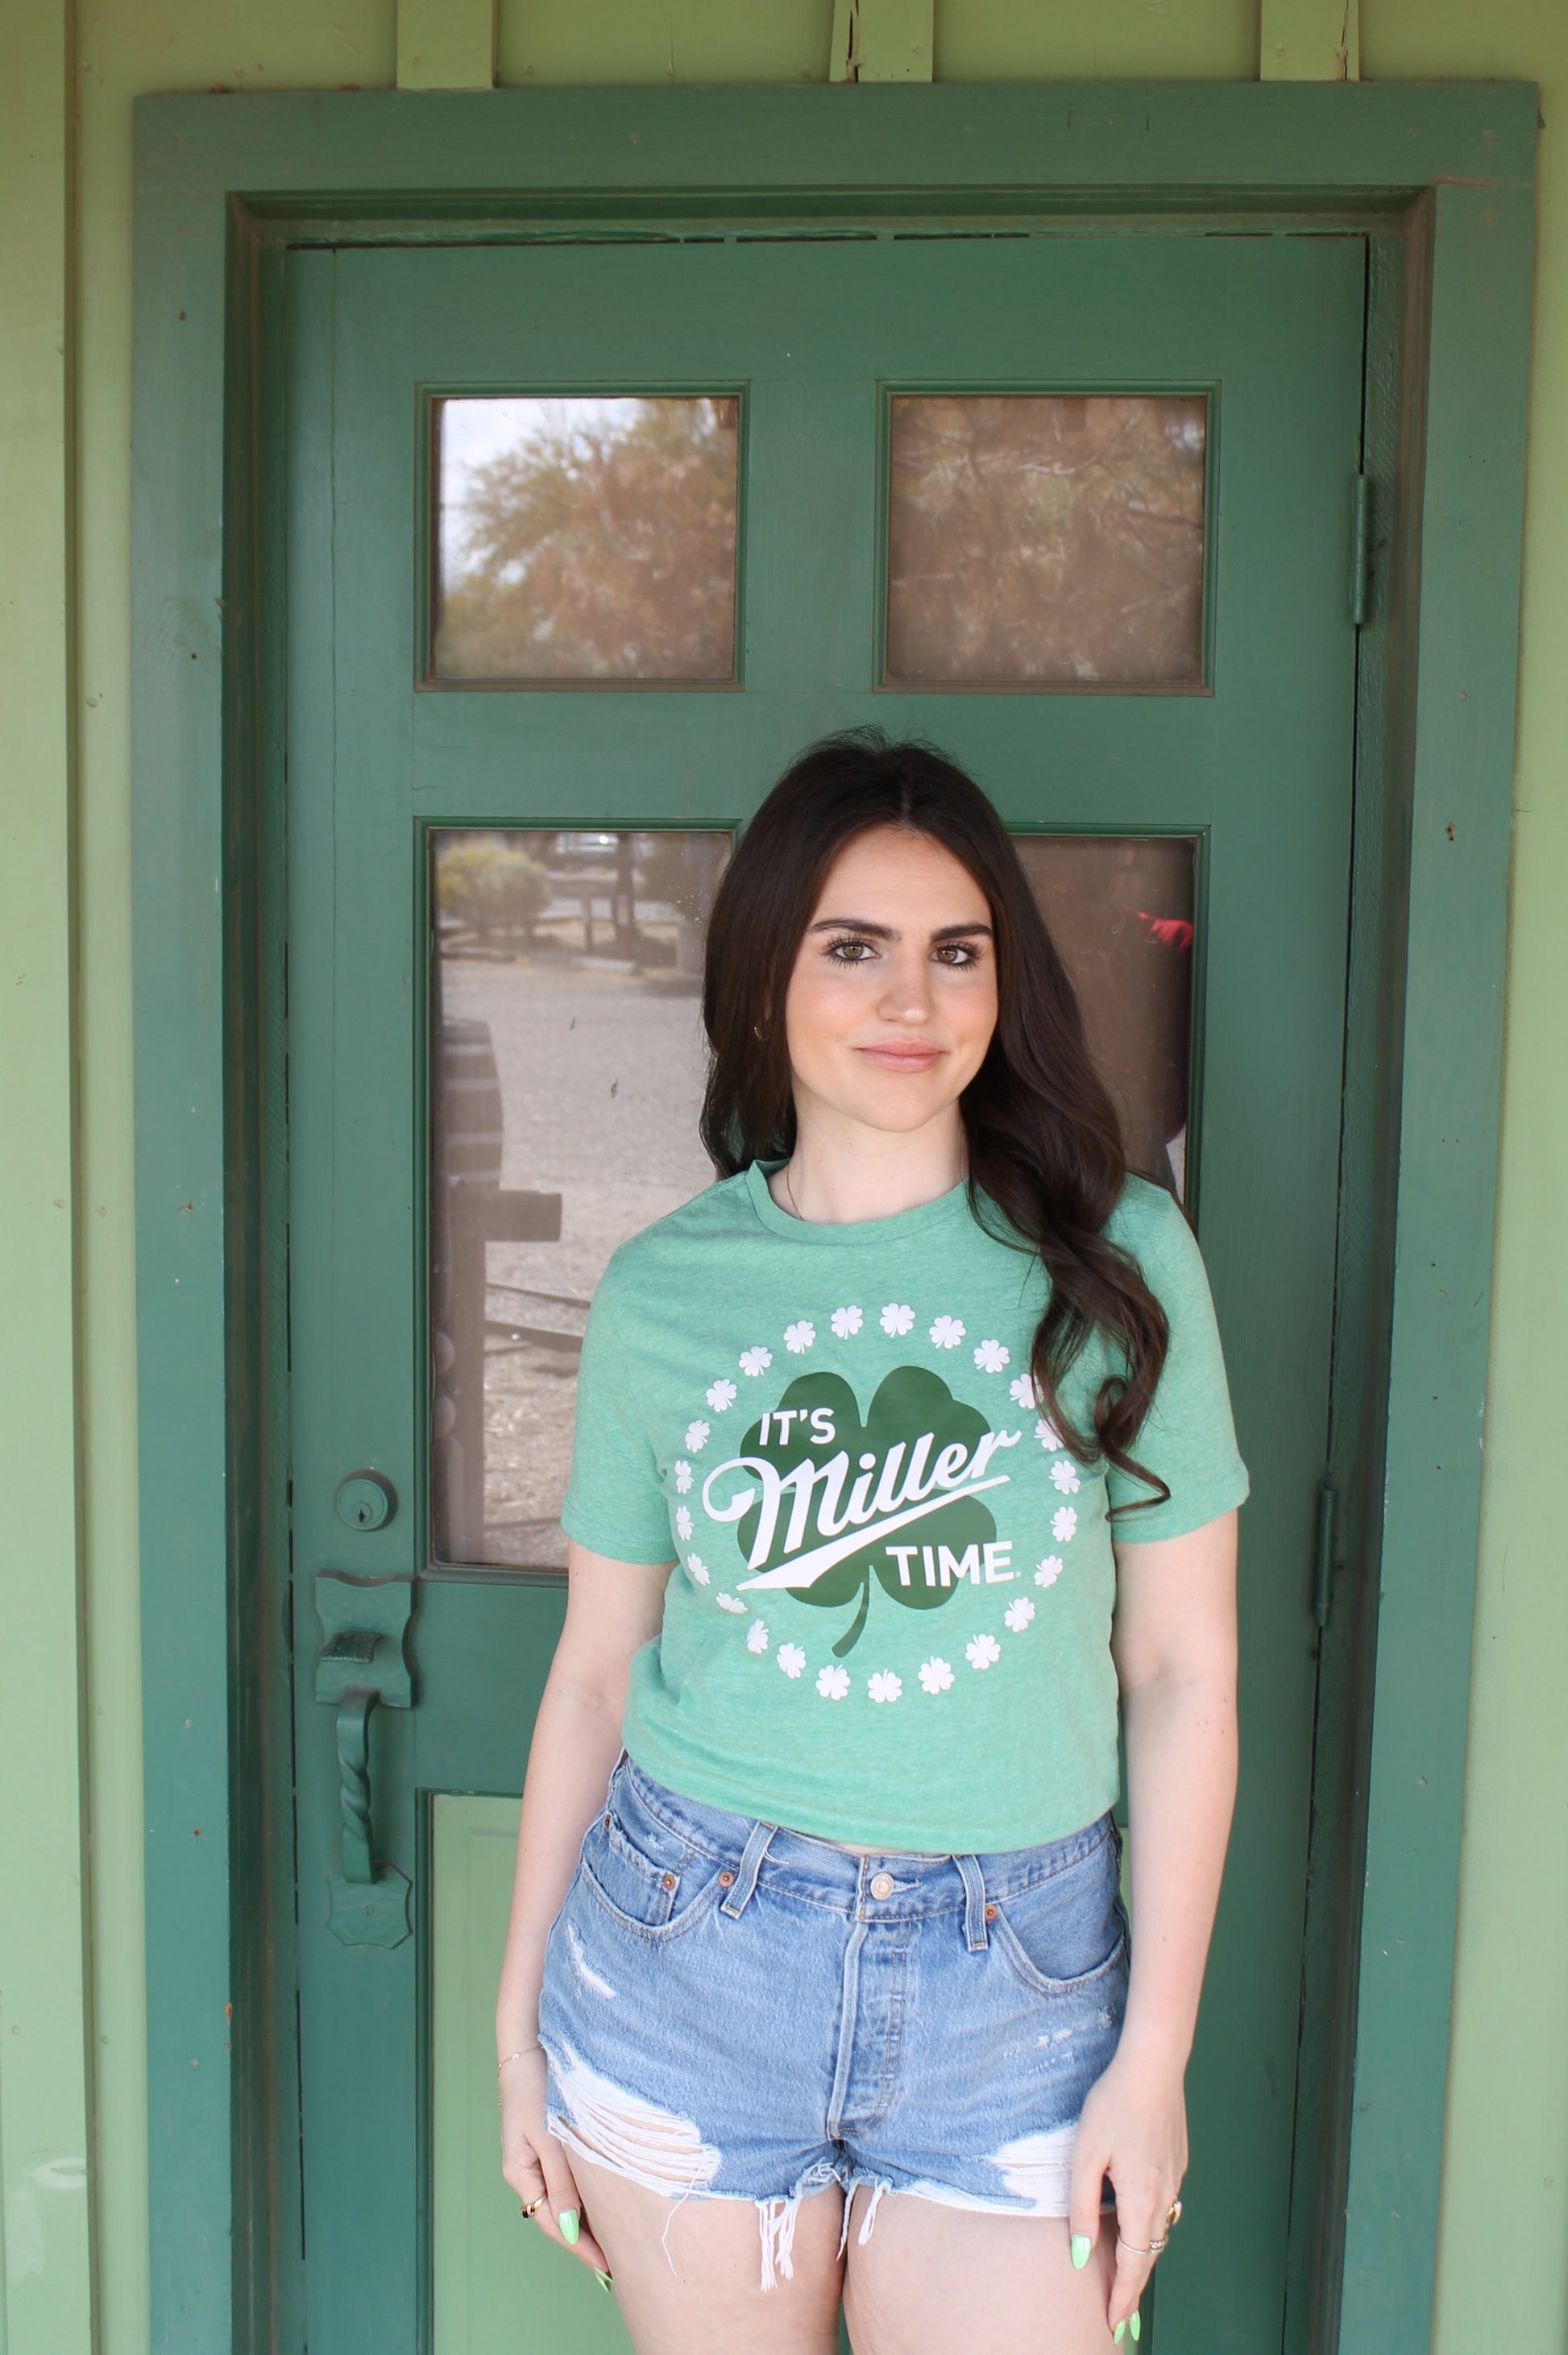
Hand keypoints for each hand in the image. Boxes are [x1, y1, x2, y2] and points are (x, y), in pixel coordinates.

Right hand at [499, 2048, 609, 2275]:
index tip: (606, 2268)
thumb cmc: (536, 2087)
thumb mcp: (549, 2136)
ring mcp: (537, 2157)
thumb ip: (560, 2181)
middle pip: (557, 2216)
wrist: (528, 2046)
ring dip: (586, 2218)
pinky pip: (567, 2179)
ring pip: (563, 2199)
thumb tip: (568, 2227)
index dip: (579, 2247)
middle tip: (617, 2262)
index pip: (552, 2223)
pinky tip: (604, 2200)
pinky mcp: (549, 2143)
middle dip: (585, 2239)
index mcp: (520, 2173)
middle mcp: (526, 2170)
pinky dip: (584, 2195)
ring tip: (617, 2237)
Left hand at [1067, 2048, 1187, 2338]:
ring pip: (1159, 2231)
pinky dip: (1150, 2228)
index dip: (1124, 2298)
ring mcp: (1175, 2178)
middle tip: (1120, 2317)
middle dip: (1135, 2288)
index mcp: (1141, 2200)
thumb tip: (1083, 2255)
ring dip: (1144, 2259)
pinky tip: (1138, 2225)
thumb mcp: (1085, 2156)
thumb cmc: (1114, 2105)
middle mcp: (1164, 2196)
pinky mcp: (1176, 2161)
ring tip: (1127, 2280)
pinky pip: (1163, 2206)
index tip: (1115, 2326)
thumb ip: (1083, 2208)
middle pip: (1150, 2255)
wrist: (1153, 2065)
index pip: (1135, 2266)